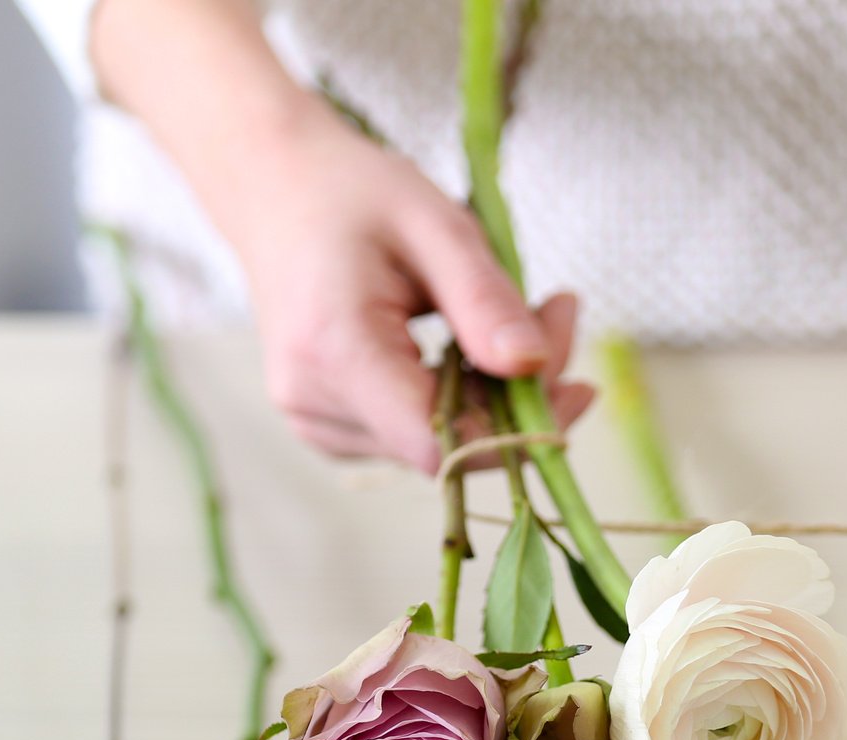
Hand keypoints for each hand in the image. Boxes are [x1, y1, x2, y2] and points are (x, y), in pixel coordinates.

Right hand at [229, 113, 592, 471]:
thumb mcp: (434, 224)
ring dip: (493, 398)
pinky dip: (457, 400)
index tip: (573, 380)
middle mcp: (314, 404)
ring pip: (438, 447)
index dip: (517, 432)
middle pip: (449, 446)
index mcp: (336, 352)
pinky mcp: (326, 426)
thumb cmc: (352, 193)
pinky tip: (467, 347)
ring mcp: (313, 422)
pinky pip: (414, 434)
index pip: (442, 445)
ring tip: (511, 319)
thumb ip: (485, 300)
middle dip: (519, 399)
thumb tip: (536, 367)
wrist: (273, 186)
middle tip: (557, 314)